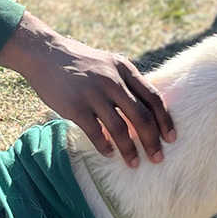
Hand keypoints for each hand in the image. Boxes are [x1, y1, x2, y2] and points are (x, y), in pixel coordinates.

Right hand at [0, 14, 175, 166]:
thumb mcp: (108, 64)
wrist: (45, 53)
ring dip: (129, 150)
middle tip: (158, 159)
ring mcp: (93, 94)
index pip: (154, 98)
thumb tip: (146, 111)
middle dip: (152, 141)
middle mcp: (112, 81)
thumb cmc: (79, 62)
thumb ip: (126, 83)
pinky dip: (105, 147)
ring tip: (134, 164)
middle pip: (141, 116)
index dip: (165, 121)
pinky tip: (108, 154)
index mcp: (124, 69)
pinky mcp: (75, 106)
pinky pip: (96, 133)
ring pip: (120, 129)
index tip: (171, 139)